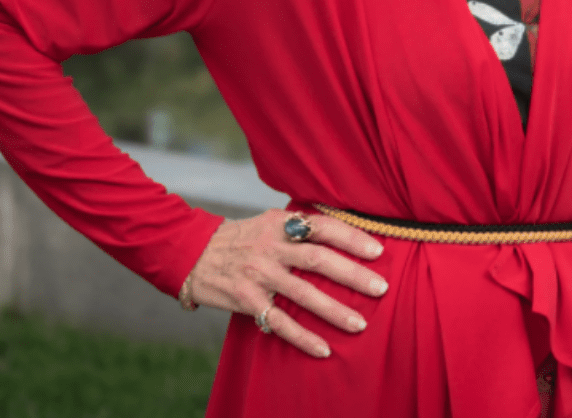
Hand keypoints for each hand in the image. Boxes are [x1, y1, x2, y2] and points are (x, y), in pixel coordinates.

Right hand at [180, 208, 389, 357]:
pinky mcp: (247, 300)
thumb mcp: (266, 222)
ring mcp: (258, 274)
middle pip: (318, 259)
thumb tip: (341, 232)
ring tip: (359, 324)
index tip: (377, 250)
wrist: (191, 253)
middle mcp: (270, 247)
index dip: (351, 237)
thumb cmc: (238, 238)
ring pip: (303, 293)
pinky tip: (323, 349)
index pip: (321, 227)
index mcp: (278, 224)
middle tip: (380, 288)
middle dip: (352, 275)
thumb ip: (298, 227)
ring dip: (334, 310)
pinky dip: (303, 337)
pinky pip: (279, 322)